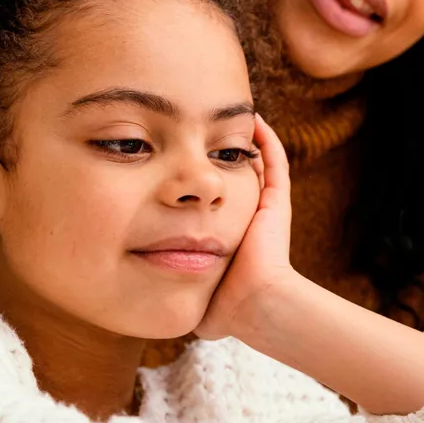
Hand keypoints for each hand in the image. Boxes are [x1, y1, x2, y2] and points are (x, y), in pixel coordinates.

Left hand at [195, 114, 295, 340]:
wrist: (253, 305)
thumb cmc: (222, 306)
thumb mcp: (192, 289)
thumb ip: (173, 284)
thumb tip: (147, 293)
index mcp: (230, 234)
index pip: (216, 199)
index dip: (205, 179)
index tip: (185, 160)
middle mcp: (248, 217)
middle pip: (235, 176)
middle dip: (221, 153)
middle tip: (204, 129)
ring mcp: (265, 207)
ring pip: (256, 164)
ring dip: (242, 141)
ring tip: (230, 116)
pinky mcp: (276, 201)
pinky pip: (274, 161)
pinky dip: (266, 140)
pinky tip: (252, 120)